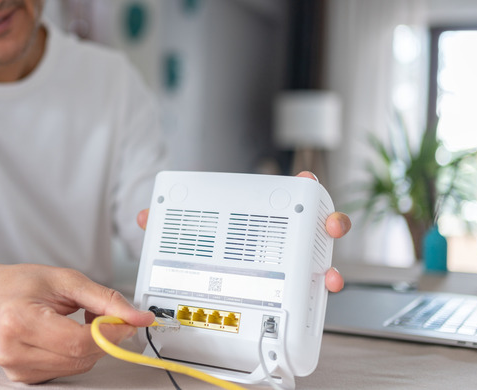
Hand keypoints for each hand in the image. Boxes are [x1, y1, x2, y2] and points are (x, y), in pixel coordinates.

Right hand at [0, 264, 153, 383]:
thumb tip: (137, 317)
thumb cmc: (19, 284)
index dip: (110, 334)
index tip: (128, 321)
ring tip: (74, 320)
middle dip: (103, 339)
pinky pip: (66, 371)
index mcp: (18, 320)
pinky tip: (63, 335)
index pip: (77, 341)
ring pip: (77, 367)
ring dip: (90, 347)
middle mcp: (12, 350)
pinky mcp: (22, 378)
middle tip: (102, 315)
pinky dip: (75, 354)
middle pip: (80, 357)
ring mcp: (15, 368)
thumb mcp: (65, 279)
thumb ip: (105, 299)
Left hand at [136, 170, 350, 292]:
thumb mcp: (187, 238)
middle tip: (329, 225)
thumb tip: (144, 217)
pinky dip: (316, 296)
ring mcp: (292, 267)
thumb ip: (166, 226)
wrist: (212, 291)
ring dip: (331, 267)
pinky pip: (309, 295)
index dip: (303, 185)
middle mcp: (285, 241)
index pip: (288, 195)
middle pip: (317, 226)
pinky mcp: (290, 293)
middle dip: (331, 222)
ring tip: (330, 276)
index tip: (307, 179)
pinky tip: (317, 298)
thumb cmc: (209, 253)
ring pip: (322, 262)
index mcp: (264, 219)